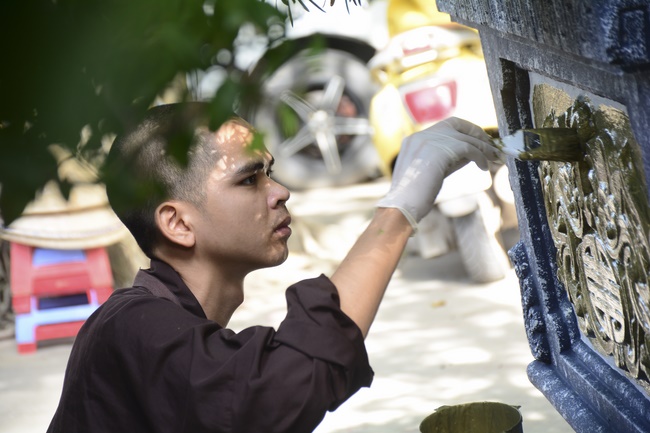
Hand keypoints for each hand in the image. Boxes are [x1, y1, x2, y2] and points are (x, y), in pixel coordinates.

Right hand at [376, 117, 498, 230]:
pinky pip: (469, 148)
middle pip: (456, 124)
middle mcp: (421, 136)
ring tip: (493, 158)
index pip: (444, 126)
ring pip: (465, 137)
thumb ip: (447, 158)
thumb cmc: (414, 196)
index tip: (476, 140)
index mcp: (414, 140)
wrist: (402, 205)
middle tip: (490, 146)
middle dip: (476, 133)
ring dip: (482, 147)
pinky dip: (480, 156)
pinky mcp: (442, 150)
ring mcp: (430, 141)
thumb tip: (473, 152)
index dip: (463, 131)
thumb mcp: (432, 170)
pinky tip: (484, 167)